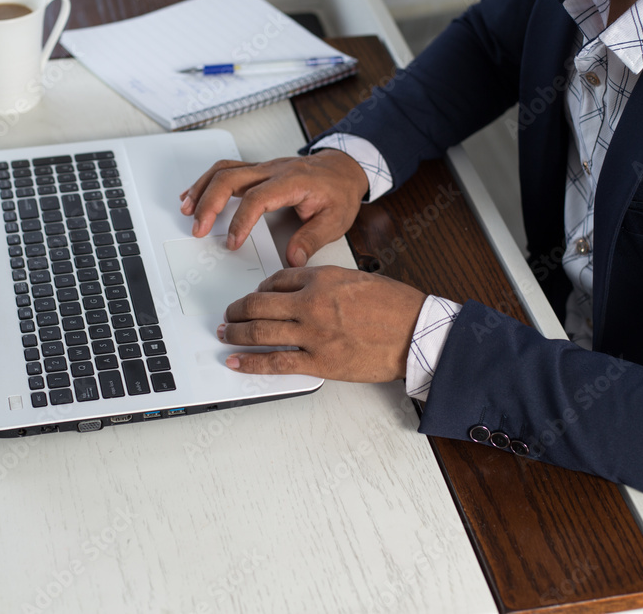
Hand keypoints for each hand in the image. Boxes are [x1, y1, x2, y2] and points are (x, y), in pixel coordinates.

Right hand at [179, 149, 367, 266]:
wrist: (344, 168)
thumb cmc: (339, 191)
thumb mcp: (335, 220)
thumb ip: (311, 240)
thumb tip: (293, 260)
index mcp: (292, 181)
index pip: (257, 198)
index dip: (240, 221)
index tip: (232, 242)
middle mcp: (273, 170)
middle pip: (230, 178)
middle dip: (209, 204)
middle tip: (198, 229)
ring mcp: (263, 168)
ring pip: (223, 170)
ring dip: (202, 189)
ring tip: (187, 211)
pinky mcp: (258, 170)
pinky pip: (226, 170)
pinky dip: (206, 182)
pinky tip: (194, 195)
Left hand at [217, 266, 427, 382]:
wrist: (417, 334)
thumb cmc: (397, 307)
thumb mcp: (358, 279)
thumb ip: (327, 283)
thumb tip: (303, 291)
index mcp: (323, 278)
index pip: (278, 279)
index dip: (261, 289)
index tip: (256, 296)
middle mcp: (312, 303)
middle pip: (259, 304)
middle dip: (238, 309)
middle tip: (229, 314)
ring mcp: (313, 334)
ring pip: (260, 331)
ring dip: (236, 332)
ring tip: (226, 333)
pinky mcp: (319, 362)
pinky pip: (275, 363)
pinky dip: (250, 363)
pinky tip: (236, 361)